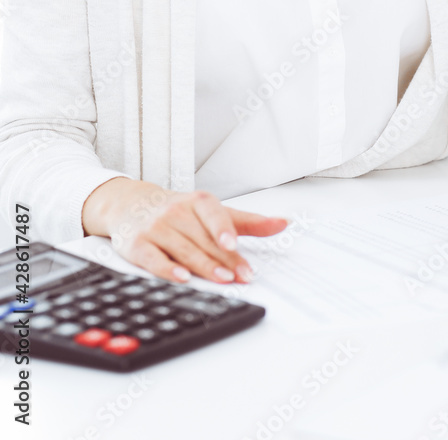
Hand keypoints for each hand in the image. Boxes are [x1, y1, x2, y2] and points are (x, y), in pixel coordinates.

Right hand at [82, 177, 288, 284]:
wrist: (130, 203)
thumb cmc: (178, 210)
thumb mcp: (213, 211)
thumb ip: (248, 221)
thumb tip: (284, 223)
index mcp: (198, 202)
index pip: (214, 214)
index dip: (223, 229)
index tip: (234, 243)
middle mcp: (176, 212)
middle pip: (203, 239)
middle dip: (224, 259)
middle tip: (242, 276)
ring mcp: (156, 228)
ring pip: (184, 250)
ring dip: (204, 266)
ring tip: (223, 280)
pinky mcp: (137, 244)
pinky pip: (153, 258)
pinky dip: (166, 268)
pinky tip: (181, 277)